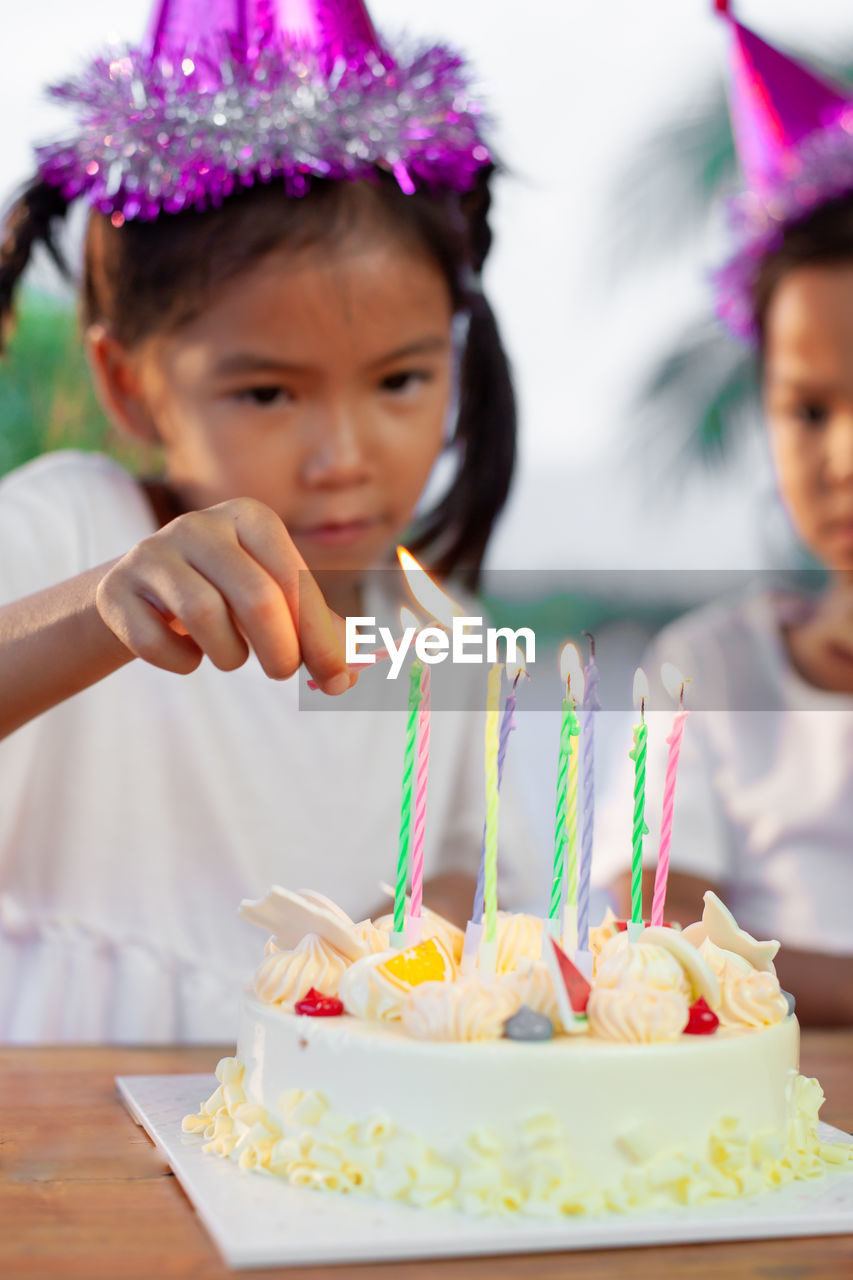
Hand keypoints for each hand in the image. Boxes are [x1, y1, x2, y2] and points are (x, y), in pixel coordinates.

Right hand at [96, 498, 354, 693]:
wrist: (144, 591)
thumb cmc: (227, 594)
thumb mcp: (275, 600)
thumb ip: (317, 631)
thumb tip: (351, 671)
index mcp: (251, 518)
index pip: (295, 580)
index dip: (320, 636)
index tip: (338, 679)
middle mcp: (201, 524)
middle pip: (256, 597)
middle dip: (281, 650)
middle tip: (283, 673)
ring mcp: (152, 552)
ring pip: (204, 616)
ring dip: (229, 655)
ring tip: (230, 657)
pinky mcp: (116, 588)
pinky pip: (155, 640)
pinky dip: (181, 662)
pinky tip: (188, 655)